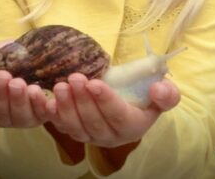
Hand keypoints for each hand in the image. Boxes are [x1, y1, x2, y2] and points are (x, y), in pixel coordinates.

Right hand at [0, 43, 49, 127]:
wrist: (45, 49)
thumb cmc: (14, 55)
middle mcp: (6, 113)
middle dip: (0, 95)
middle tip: (3, 76)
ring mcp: (26, 115)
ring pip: (19, 116)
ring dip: (19, 100)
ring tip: (20, 83)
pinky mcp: (45, 112)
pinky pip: (43, 114)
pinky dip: (40, 104)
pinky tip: (39, 92)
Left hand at [43, 72, 179, 146]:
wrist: (132, 103)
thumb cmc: (147, 95)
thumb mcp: (164, 94)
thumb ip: (167, 94)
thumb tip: (158, 89)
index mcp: (133, 126)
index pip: (118, 116)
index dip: (105, 101)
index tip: (94, 82)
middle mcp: (111, 137)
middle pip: (94, 122)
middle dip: (82, 100)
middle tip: (73, 78)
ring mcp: (91, 135)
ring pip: (76, 127)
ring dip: (66, 107)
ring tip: (60, 85)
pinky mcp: (76, 130)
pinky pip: (62, 127)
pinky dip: (54, 115)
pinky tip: (47, 101)